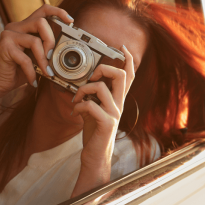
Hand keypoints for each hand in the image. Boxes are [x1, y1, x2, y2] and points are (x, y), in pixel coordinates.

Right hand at [0, 4, 73, 93]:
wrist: (0, 83)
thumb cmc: (20, 70)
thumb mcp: (38, 58)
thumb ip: (48, 50)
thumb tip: (66, 50)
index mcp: (26, 26)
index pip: (43, 10)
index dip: (58, 12)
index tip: (70, 21)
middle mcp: (16, 26)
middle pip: (41, 22)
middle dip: (51, 41)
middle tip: (52, 57)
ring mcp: (9, 35)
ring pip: (35, 41)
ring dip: (43, 60)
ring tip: (46, 73)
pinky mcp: (5, 46)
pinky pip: (25, 59)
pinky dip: (32, 72)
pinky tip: (33, 81)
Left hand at [71, 46, 134, 187]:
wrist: (95, 156)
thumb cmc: (94, 132)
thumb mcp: (94, 110)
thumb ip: (93, 96)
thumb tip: (84, 83)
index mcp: (117, 100)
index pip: (129, 76)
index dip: (128, 59)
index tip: (122, 48)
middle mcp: (119, 105)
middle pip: (121, 76)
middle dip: (104, 69)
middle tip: (92, 76)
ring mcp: (114, 114)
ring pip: (101, 88)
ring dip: (83, 89)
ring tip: (77, 98)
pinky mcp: (106, 123)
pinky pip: (90, 105)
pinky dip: (78, 106)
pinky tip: (75, 112)